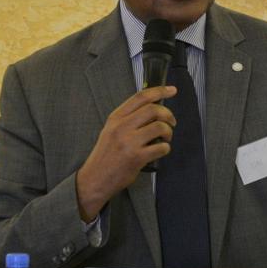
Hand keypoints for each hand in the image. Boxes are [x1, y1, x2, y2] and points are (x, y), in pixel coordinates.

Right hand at [75, 85, 177, 220]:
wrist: (95, 178)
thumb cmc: (106, 155)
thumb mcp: (111, 130)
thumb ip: (128, 118)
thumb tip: (152, 108)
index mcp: (116, 118)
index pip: (141, 97)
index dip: (160, 91)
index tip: (171, 90)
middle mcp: (122, 127)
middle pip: (153, 110)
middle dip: (168, 115)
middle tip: (171, 122)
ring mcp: (129, 142)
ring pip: (160, 127)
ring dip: (168, 132)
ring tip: (165, 138)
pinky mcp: (137, 158)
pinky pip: (161, 147)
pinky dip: (165, 148)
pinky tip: (160, 150)